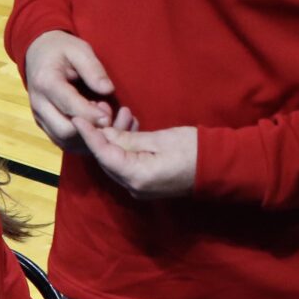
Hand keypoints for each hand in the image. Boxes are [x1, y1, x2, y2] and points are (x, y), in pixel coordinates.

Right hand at [23, 29, 115, 149]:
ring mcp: (39, 117)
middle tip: (108, 119)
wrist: (38, 54)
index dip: (91, 115)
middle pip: (65, 130)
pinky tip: (94, 129)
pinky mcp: (43, 125)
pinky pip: (62, 142)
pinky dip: (81, 141)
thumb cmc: (61, 49)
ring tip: (102, 123)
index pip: (68, 106)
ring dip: (86, 138)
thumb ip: (94, 70)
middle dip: (90, 130)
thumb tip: (108, 90)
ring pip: (63, 141)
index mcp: (46, 82)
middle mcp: (38, 104)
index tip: (110, 116)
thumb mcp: (80, 50)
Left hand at [76, 120, 196, 198]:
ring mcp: (139, 188)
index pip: (104, 154)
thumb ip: (128, 138)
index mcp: (137, 176)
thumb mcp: (160, 139)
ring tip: (121, 114)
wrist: (221, 167)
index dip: (89, 136)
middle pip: (106, 160)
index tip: (77, 119)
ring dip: (114, 139)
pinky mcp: (145, 184)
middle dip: (100, 135)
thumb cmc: (196, 149)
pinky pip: (126, 165)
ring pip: (115, 161)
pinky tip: (129, 127)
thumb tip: (104, 133)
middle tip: (99, 111)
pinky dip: (124, 147)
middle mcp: (134, 187)